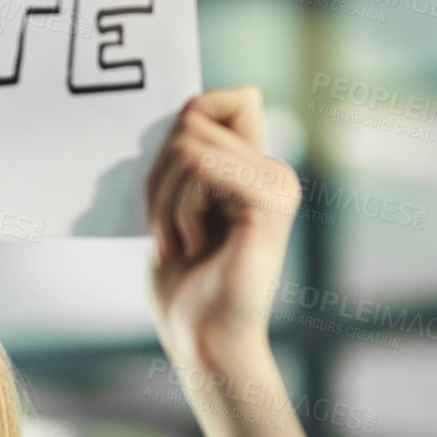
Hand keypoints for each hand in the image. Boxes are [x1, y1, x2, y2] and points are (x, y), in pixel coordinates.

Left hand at [146, 85, 301, 367]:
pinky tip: (191, 243)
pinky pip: (204, 168)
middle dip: (159, 173)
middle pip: (193, 119)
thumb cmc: (183, 278)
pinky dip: (178, 207)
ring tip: (177, 239)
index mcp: (256, 167)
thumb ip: (189, 156)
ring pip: (189, 146)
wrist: (201, 338)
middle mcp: (275, 171)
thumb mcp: (176, 201)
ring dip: (164, 198)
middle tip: (165, 226)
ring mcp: (277, 185)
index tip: (171, 182)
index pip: (221, 98)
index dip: (187, 124)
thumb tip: (184, 110)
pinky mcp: (269, 204)